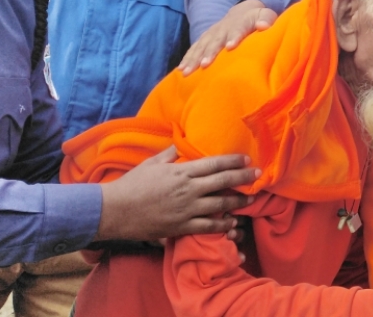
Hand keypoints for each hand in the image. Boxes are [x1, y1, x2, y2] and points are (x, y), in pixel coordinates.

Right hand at [96, 146, 259, 240]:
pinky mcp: (181, 226)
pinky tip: (232, 223)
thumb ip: (169, 155)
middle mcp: (188, 189)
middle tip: (258, 175)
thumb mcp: (151, 164)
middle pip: (222, 182)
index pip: (214, 164)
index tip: (246, 160)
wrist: (114, 211)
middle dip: (243, 178)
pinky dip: (222, 225)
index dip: (233, 161)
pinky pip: (208, 226)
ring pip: (220, 205)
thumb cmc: (131, 185)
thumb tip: (179, 146)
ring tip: (250, 199)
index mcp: (181, 171)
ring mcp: (186, 209)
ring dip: (238, 202)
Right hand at [179, 0, 276, 75]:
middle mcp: (223, 28)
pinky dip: (187, 58)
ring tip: (187, 71)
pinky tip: (181, 70)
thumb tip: (263, 26)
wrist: (242, 11)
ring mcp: (211, 33)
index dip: (234, 37)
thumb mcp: (265, 15)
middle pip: (215, 40)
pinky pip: (194, 48)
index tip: (230, 46)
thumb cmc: (257, 19)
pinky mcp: (204, 39)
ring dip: (194, 58)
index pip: (237, 29)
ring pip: (201, 45)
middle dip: (210, 52)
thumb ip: (266, 19)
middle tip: (205, 64)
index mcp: (240, 22)